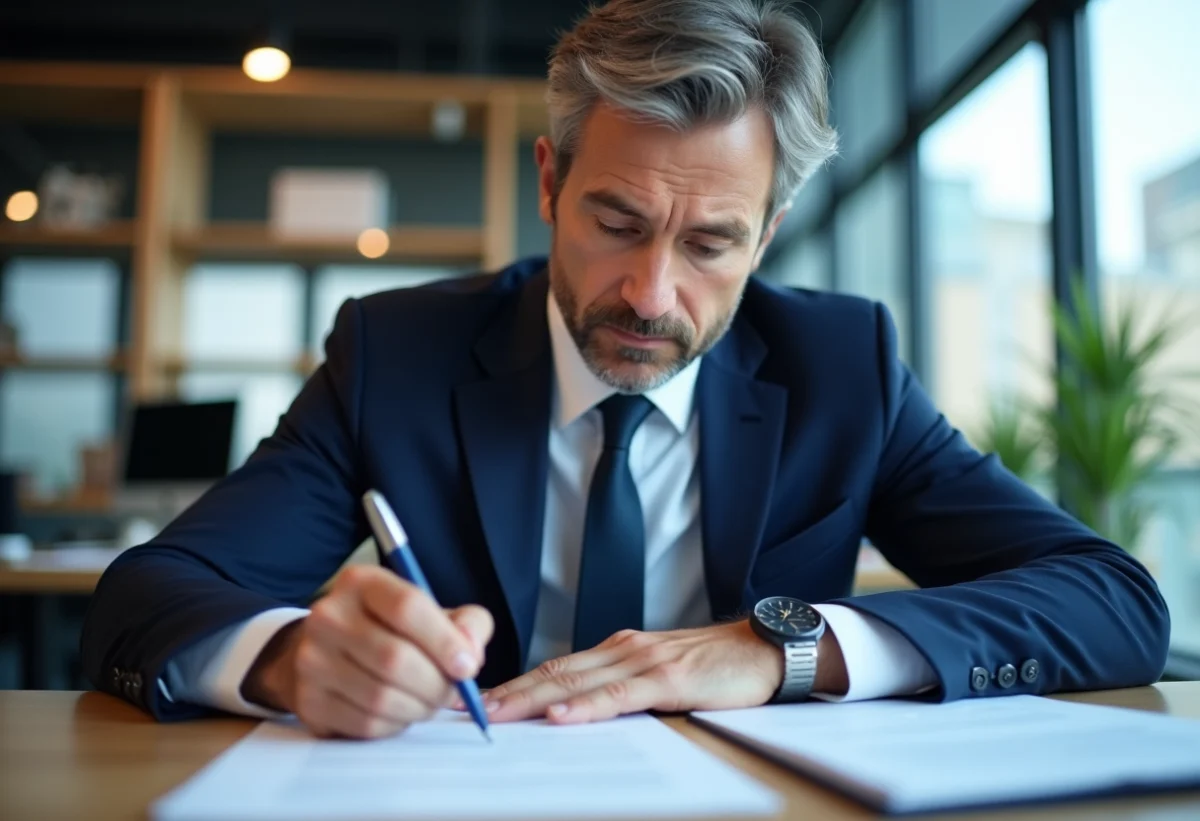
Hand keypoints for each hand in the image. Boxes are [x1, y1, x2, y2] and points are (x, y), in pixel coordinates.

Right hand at [241, 565, 492, 738]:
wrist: (329, 653)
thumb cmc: (392, 631)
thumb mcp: (432, 613)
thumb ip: (467, 623)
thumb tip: (471, 653)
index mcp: (362, 583)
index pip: (407, 608)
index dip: (445, 641)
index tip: (468, 666)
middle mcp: (328, 616)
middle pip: (395, 658)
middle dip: (436, 684)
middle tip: (451, 692)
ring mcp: (311, 659)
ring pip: (381, 697)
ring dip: (418, 707)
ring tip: (428, 702)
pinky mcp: (309, 701)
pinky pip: (365, 723)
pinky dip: (395, 724)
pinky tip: (401, 712)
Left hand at [484, 620, 846, 724]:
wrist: (764, 648)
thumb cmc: (715, 666)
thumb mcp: (660, 673)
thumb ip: (623, 687)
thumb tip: (580, 711)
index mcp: (617, 650)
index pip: (555, 669)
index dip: (514, 684)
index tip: (477, 700)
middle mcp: (622, 649)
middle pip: (553, 672)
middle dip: (506, 691)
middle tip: (465, 708)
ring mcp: (643, 661)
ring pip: (576, 681)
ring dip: (531, 699)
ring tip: (494, 713)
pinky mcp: (669, 678)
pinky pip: (619, 695)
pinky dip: (586, 707)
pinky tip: (561, 717)